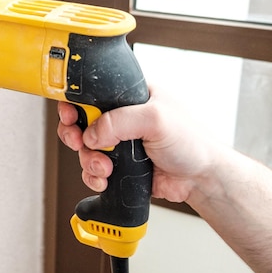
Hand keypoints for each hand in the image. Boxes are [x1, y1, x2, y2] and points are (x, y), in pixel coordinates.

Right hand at [57, 85, 222, 202]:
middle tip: (79, 142)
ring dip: (89, 160)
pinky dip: (93, 176)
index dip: (75, 103)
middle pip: (81, 121)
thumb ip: (120, 121)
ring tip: (105, 167)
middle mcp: (121, 117)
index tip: (71, 115)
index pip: (93, 92)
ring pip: (85, 148)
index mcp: (130, 96)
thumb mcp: (156, 119)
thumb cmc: (191, 142)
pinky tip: (105, 179)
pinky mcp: (118, 164)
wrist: (200, 179)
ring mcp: (118, 141)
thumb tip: (91, 133)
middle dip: (76, 135)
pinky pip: (92, 169)